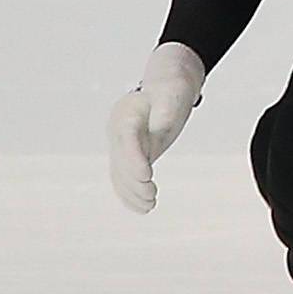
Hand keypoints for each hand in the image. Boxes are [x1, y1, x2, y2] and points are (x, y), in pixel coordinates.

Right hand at [105, 43, 205, 212]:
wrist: (165, 86)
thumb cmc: (171, 89)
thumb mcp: (174, 94)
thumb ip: (168, 109)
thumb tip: (163, 125)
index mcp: (126, 114)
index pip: (127, 139)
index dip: (134, 158)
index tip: (147, 175)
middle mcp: (118, 131)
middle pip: (121, 160)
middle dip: (134, 180)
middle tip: (152, 195)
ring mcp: (120, 144)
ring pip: (120, 172)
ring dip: (132, 191)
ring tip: (150, 205)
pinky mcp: (129, 155)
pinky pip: (124, 177)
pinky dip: (130, 193)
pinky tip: (142, 208)